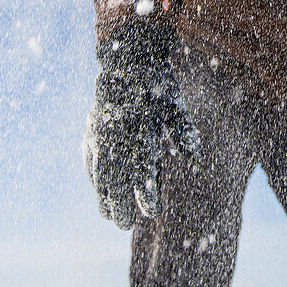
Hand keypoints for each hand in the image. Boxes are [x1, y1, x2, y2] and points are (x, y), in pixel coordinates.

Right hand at [84, 24, 199, 229]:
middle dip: (119, 204)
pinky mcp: (90, 129)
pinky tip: (99, 192)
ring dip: (103, 196)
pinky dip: (93, 179)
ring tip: (110, 216)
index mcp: (141, 129)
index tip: (152, 211)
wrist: (128, 61)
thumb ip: (185, 135)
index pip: (142, 169)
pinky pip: (89, 160)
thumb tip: (197, 163)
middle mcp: (117, 133)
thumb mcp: (177, 108)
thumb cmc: (158, 88)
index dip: (146, 193)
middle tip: (125, 225)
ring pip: (98, 172)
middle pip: (116, 178)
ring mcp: (99, 132)